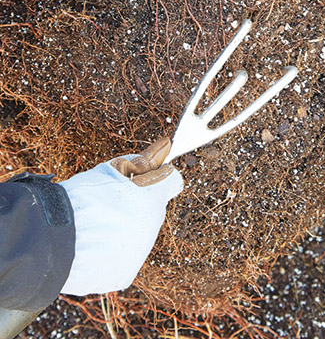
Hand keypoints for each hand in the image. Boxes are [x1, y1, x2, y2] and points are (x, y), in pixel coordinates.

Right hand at [59, 138, 181, 295]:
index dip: (158, 177)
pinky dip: (110, 253)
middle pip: (152, 211)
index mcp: (153, 197)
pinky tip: (92, 246)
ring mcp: (140, 253)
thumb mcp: (112, 170)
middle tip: (108, 204)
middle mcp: (153, 227)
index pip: (172, 181)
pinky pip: (122, 259)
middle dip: (137, 206)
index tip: (145, 177)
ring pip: (137, 235)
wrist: (56, 240)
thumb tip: (165, 146)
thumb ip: (143, 160)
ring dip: (123, 230)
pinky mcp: (124, 275)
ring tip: (96, 226)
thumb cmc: (82, 199)